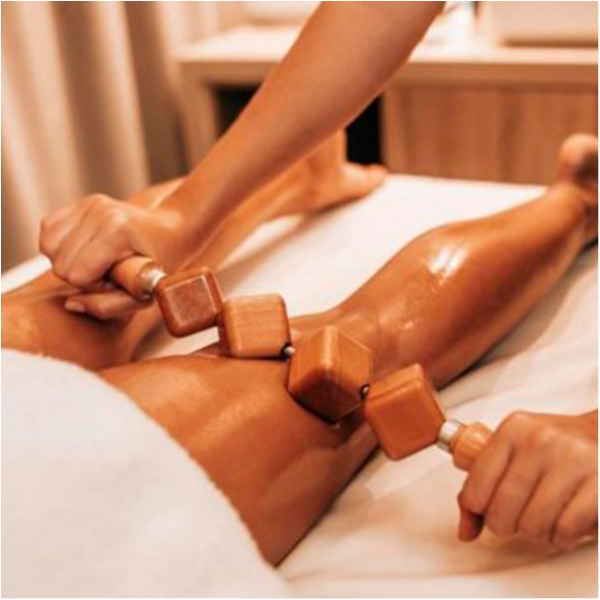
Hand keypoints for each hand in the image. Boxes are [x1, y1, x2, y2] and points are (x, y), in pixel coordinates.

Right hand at [39, 194, 182, 318]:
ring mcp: (90, 204)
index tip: (117, 280)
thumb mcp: (144, 295)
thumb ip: (108, 307)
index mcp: (117, 232)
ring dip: (69, 260)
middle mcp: (100, 212)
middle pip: (59, 263)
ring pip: (48, 246)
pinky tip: (85, 249)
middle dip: (82, 275)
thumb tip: (70, 304)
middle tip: (109, 271)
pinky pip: (47, 229)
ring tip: (98, 260)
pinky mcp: (82, 202)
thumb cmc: (161, 265)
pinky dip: (60, 245)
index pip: (76, 275)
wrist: (173, 230)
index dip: (94, 286)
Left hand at [458, 411, 597, 549]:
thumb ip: (483, 485)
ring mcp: (573, 460)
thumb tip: (465, 532)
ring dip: (536, 533)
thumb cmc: (556, 447)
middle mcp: (540, 440)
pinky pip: (566, 530)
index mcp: (513, 430)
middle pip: (502, 509)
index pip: (476, 484)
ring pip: (533, 524)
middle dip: (505, 525)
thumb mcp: (514, 450)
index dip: (476, 509)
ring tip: (542, 520)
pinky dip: (562, 537)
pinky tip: (564, 524)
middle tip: (516, 519)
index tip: (485, 511)